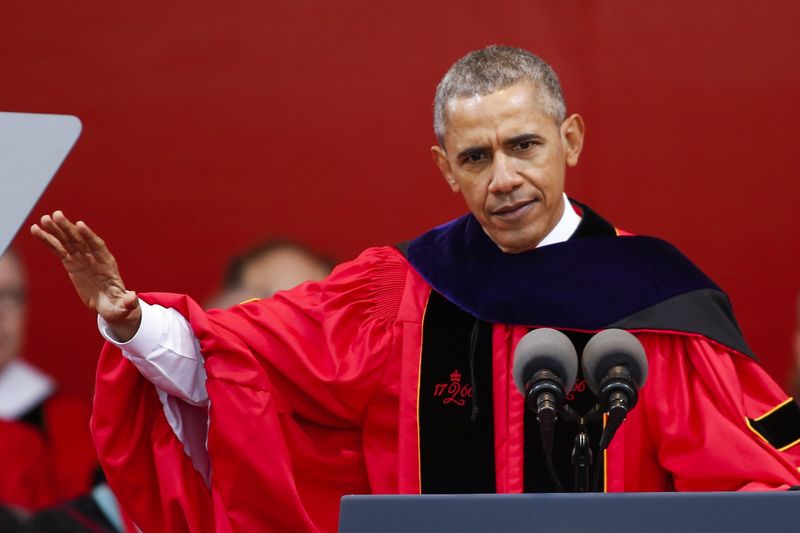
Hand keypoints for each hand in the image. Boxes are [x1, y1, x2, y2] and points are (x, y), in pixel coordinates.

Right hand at [30, 211, 141, 341]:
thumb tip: (133, 297)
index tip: (80, 224)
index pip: (98, 246)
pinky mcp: (71, 262)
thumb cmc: (118, 305)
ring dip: (56, 230)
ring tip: (43, 219)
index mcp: (107, 263)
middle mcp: (94, 257)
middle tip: (56, 215)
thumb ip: (127, 302)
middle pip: (80, 240)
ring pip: (68, 241)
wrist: (109, 304)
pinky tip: (36, 230)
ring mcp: (82, 258)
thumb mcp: (123, 306)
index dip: (89, 236)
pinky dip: (48, 240)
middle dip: (69, 228)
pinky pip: (58, 249)